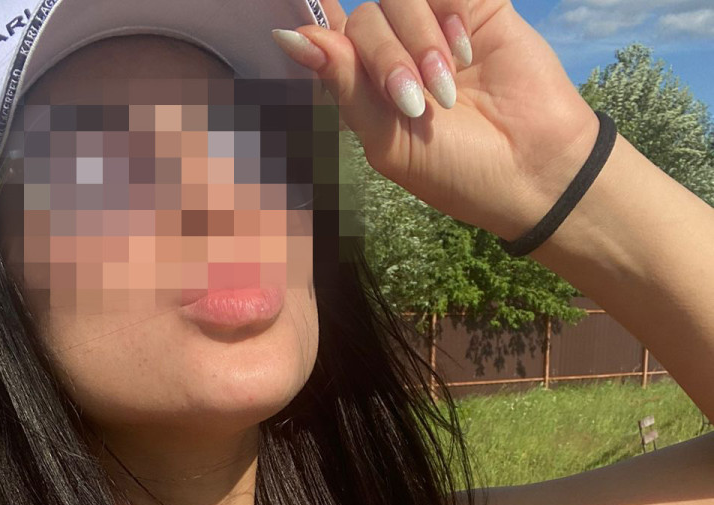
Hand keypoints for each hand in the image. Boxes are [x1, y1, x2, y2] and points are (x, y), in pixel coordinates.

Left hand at [272, 0, 603, 242]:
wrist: (532, 169)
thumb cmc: (457, 171)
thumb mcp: (388, 140)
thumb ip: (344, 83)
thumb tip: (289, 36)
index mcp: (369, 89)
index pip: (331, 38)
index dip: (320, 25)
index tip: (297, 17)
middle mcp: (399, 53)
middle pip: (366, 19)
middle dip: (386, 59)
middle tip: (415, 103)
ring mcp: (438, 27)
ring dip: (419, 41)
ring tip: (446, 88)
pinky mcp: (478, 8)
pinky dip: (447, 16)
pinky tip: (464, 53)